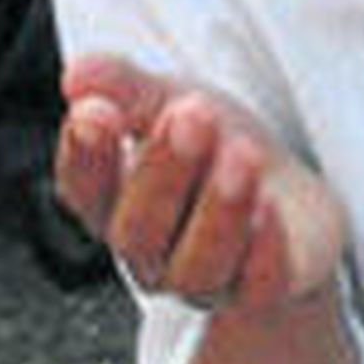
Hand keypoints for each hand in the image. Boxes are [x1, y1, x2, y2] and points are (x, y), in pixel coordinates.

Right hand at [56, 54, 346, 311]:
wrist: (285, 191)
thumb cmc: (215, 146)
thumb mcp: (170, 99)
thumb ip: (125, 87)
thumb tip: (78, 75)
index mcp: (115, 201)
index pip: (82, 190)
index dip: (85, 156)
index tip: (94, 114)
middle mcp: (151, 251)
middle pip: (138, 231)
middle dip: (163, 172)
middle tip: (190, 117)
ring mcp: (205, 278)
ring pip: (197, 265)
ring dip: (218, 210)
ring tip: (240, 155)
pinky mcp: (262, 288)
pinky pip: (259, 285)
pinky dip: (264, 250)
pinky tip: (271, 209)